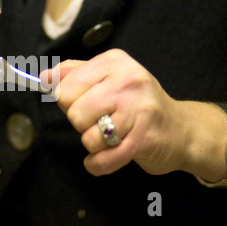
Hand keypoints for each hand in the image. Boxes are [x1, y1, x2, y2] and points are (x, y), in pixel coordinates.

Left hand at [41, 49, 226, 180]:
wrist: (181, 130)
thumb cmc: (137, 103)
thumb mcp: (108, 77)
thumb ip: (74, 74)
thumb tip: (45, 77)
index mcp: (114, 62)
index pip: (66, 86)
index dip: (68, 101)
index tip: (83, 102)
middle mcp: (127, 81)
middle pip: (74, 113)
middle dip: (82, 123)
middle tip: (101, 120)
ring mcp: (138, 110)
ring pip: (88, 138)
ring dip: (94, 144)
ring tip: (111, 135)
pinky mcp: (144, 139)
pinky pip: (103, 159)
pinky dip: (98, 164)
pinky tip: (106, 155)